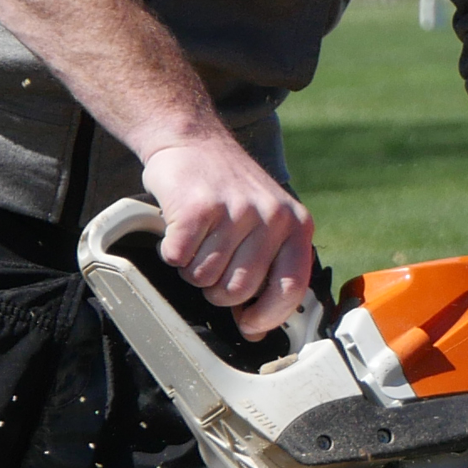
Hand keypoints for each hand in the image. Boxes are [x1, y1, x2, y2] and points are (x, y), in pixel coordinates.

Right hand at [141, 134, 315, 339]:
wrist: (192, 139)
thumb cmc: (228, 188)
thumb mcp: (267, 219)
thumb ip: (270, 267)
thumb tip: (257, 328)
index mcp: (296, 223)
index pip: (291, 287)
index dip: (268, 316)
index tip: (250, 325)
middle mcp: (271, 216)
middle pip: (239, 290)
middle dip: (217, 289)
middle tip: (212, 262)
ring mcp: (235, 211)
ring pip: (205, 278)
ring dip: (193, 268)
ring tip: (199, 239)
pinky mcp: (198, 207)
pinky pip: (179, 259)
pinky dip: (172, 251)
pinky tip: (181, 228)